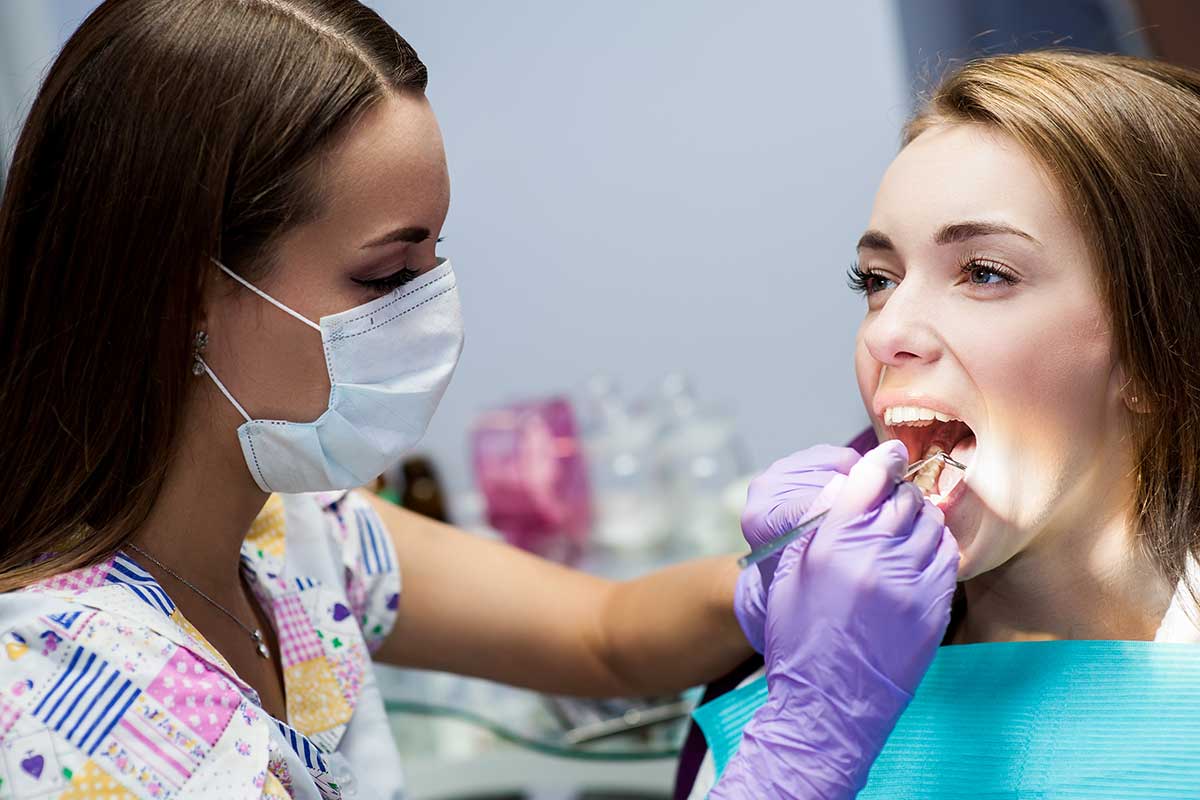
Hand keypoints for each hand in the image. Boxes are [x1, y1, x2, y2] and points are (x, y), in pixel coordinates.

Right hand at [715, 440, 958, 798]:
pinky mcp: (932, 607)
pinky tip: (919, 552)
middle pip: (902, 498)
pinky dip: (935, 545)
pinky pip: (945, 556)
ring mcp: (908, 583)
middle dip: (898, 491)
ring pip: (929, 524)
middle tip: (893, 494)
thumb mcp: (790, 576)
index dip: (883, 460)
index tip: (890, 453)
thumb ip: (817, 529)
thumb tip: (846, 493)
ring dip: (919, 516)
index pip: (869, 480)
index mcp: (831, 545)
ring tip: (905, 525)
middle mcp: (873, 558)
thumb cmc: (799, 639)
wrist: (827, 704)